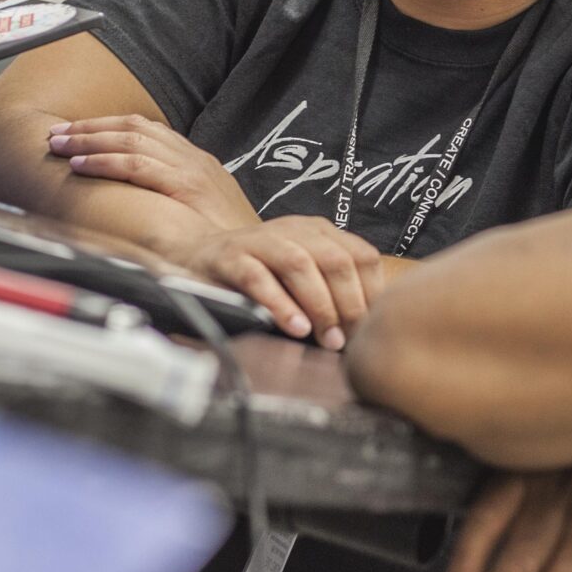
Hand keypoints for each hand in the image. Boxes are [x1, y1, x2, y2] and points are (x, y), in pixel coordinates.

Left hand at [47, 116, 260, 231]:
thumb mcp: (200, 208)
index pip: (144, 128)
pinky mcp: (187, 186)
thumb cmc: (225, 241)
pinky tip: (82, 165)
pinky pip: (137, 165)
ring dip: (89, 140)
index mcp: (194, 159)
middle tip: (56, 133)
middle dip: (90, 127)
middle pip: (133, 127)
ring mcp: (191, 169)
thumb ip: (173, 194)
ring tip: (60, 145)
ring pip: (130, 140)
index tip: (75, 131)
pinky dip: (105, 161)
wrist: (259, 255)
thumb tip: (135, 196)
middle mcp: (192, 157)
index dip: (106, 126)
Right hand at [187, 218, 385, 347]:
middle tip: (349, 340)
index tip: (371, 328)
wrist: (200, 256)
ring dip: (319, 306)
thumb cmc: (262, 273)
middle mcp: (294, 230)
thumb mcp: (304, 274)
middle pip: (336, 260)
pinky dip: (280, 305)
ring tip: (327, 340)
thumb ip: (333, 290)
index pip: (362, 256)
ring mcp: (261, 240)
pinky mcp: (231, 256)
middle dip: (349, 304)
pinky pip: (258, 278)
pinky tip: (295, 328)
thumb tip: (367, 329)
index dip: (372, 294)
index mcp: (319, 231)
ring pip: (299, 264)